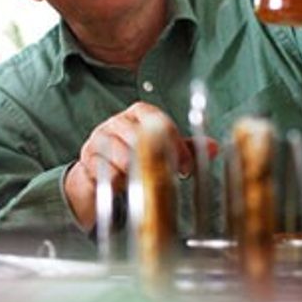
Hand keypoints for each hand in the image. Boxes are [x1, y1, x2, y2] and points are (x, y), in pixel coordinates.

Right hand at [63, 102, 217, 230]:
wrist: (95, 177)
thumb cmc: (130, 158)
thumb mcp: (158, 152)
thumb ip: (184, 149)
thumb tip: (214, 147)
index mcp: (136, 114)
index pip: (154, 117)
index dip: (173, 140)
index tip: (186, 165)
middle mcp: (115, 122)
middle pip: (137, 134)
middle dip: (157, 158)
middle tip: (170, 177)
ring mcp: (98, 139)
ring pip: (121, 154)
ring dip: (137, 172)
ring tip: (145, 183)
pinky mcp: (87, 160)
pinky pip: (105, 171)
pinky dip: (118, 181)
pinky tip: (124, 188)